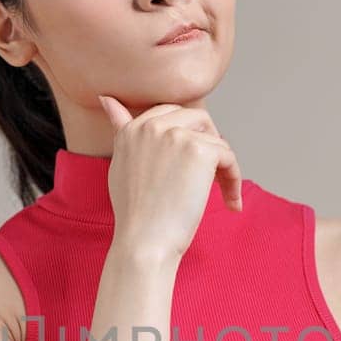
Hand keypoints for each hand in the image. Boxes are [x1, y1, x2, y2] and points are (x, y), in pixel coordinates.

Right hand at [96, 95, 242, 259]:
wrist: (144, 242)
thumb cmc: (135, 213)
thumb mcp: (120, 165)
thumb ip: (120, 131)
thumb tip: (106, 98)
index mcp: (132, 129)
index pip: (170, 113)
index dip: (187, 137)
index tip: (191, 165)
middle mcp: (151, 126)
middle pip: (197, 118)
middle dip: (208, 144)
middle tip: (211, 176)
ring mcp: (176, 135)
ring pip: (215, 138)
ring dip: (223, 166)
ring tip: (223, 193)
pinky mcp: (199, 150)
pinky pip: (228, 156)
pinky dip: (234, 179)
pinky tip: (231, 203)